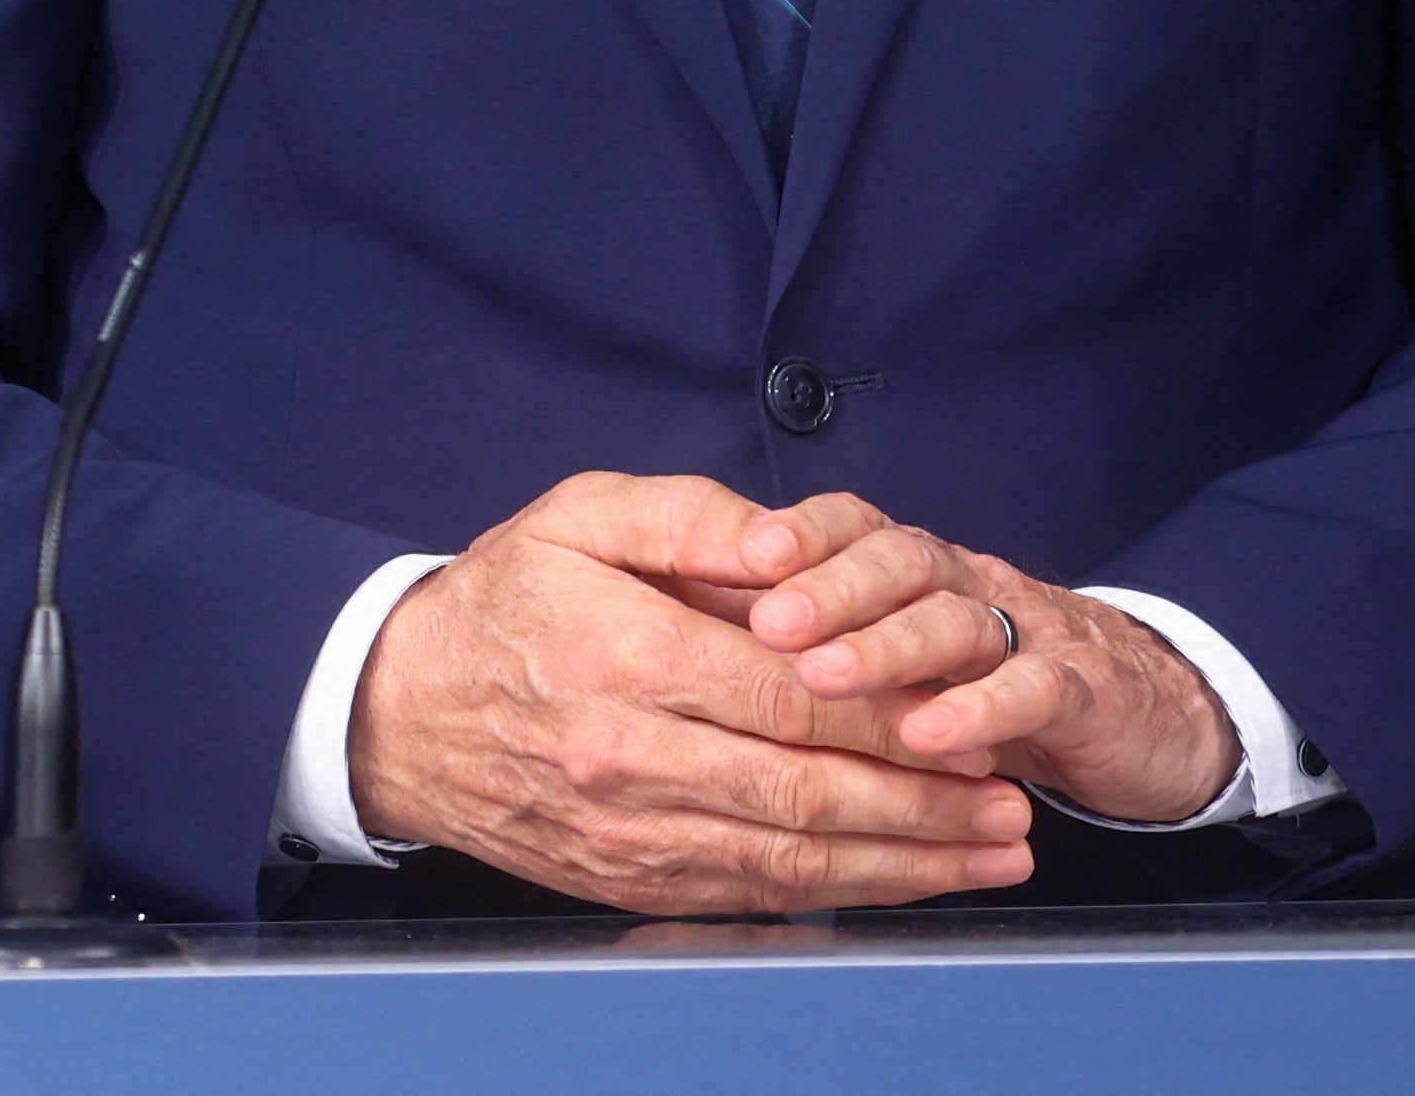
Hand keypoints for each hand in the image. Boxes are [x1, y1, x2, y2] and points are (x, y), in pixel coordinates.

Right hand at [352, 472, 1037, 911]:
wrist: (398, 714)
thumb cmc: (502, 600)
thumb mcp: (581, 515)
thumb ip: (694, 517)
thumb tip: (790, 544)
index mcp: (626, 657)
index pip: (787, 699)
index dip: (890, 716)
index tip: (970, 718)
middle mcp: (630, 758)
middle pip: (804, 795)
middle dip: (925, 806)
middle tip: (1015, 806)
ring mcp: (628, 834)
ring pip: (788, 862)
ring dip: (903, 865)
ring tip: (991, 854)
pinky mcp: (626, 883)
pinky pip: (746, 899)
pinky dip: (834, 897)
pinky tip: (900, 886)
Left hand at [723, 493, 1237, 828]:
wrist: (1146, 710)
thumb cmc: (994, 678)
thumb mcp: (913, 648)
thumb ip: (834, 630)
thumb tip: (713, 621)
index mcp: (919, 570)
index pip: (856, 526)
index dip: (802, 535)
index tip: (743, 557)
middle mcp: (971, 585)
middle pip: (900, 561)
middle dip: (831, 586)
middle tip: (771, 621)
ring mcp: (1033, 633)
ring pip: (956, 618)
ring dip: (887, 646)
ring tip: (824, 676)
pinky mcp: (1087, 692)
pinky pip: (1035, 689)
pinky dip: (983, 709)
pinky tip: (933, 735)